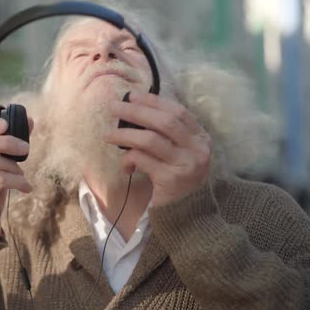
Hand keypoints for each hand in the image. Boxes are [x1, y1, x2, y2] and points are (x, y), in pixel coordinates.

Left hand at [104, 91, 210, 206]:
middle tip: (114, 107)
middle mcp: (197, 150)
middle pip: (164, 121)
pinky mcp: (171, 180)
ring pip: (150, 139)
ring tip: (108, 135)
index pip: (177, 111)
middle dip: (136, 112)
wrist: (186, 214)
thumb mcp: (178, 153)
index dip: (154, 101)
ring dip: (125, 135)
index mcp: (201, 138)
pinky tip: (125, 167)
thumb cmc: (177, 178)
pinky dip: (128, 159)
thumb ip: (165, 134)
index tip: (132, 95)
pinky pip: (142, 160)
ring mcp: (186, 165)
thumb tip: (134, 109)